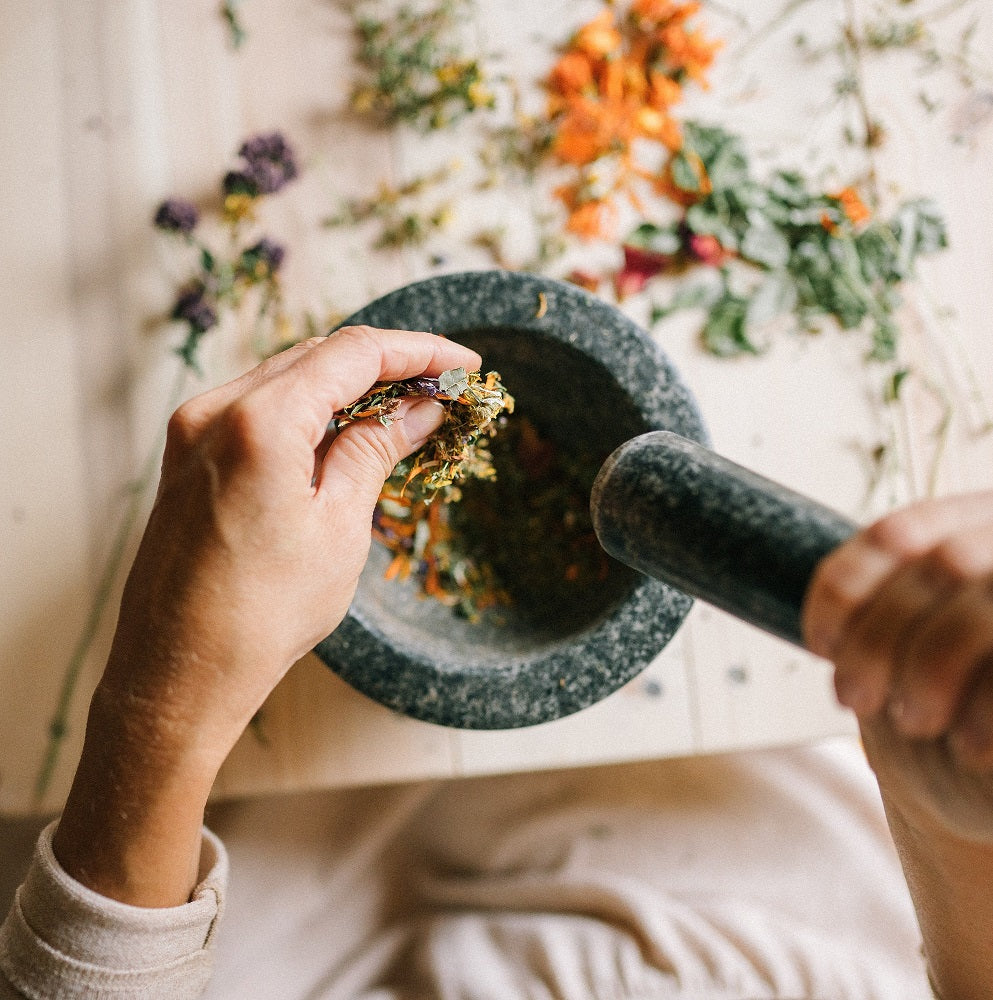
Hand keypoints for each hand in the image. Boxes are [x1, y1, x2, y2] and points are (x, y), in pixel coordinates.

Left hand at [52, 326, 480, 904]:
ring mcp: (193, 432)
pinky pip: (258, 408)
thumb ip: (375, 450)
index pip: (353, 354)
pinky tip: (345, 433)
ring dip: (348, 387)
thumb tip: (418, 410)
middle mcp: (215, 411)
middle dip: (385, 366)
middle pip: (317, 356)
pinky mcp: (187, 457)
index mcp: (259, 422)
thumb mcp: (338, 526)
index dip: (417, 351)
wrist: (181, 675)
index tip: (463, 362)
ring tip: (403, 411)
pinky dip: (308, 410)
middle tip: (441, 388)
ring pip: (287, 378)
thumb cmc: (262, 614)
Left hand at [803, 491, 992, 839]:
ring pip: (978, 614)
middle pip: (939, 567)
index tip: (817, 647)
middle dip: (880, 639)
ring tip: (915, 723)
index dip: (843, 588)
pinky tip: (972, 749)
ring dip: (930, 673)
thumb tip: (803, 623)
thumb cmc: (968, 685)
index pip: (894, 534)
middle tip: (853, 700)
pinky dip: (986, 710)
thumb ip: (893, 610)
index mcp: (977, 521)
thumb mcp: (927, 630)